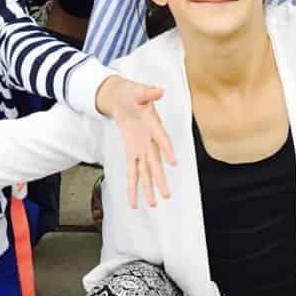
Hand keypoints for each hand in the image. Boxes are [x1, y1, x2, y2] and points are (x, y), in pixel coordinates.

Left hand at [95, 76, 175, 207]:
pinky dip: (133, 186)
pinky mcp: (132, 152)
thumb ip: (147, 93)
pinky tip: (134, 200)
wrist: (122, 98)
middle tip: (166, 194)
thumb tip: (159, 91)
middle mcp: (149, 140)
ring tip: (154, 204)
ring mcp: (141, 148)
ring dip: (148, 187)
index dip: (168, 149)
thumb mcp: (138, 91)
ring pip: (146, 171)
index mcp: (153, 124)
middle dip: (159, 178)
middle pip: (155, 162)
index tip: (174, 162)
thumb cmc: (132, 94)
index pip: (162, 138)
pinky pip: (132, 171)